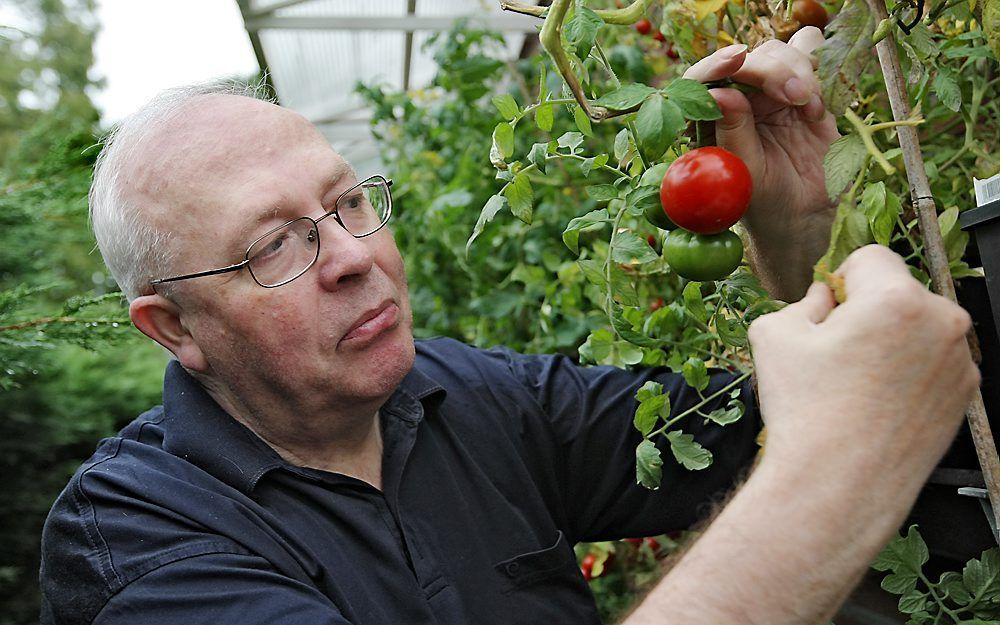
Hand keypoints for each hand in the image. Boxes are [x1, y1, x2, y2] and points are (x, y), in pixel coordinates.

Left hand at [684, 28, 840, 240]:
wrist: (801, 215)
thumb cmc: (762, 200)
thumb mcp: (745, 173)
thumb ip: (733, 133)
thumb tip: (718, 93)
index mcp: (711, 118)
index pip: (703, 77)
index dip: (717, 63)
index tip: (737, 59)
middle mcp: (738, 99)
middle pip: (751, 57)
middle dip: (772, 70)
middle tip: (794, 96)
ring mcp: (771, 93)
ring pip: (782, 51)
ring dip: (798, 70)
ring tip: (809, 108)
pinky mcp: (804, 93)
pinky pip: (812, 61)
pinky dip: (819, 76)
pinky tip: (817, 113)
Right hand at [749, 245, 978, 496]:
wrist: (837, 485)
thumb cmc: (805, 409)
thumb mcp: (774, 334)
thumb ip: (801, 301)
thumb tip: (825, 299)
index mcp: (896, 299)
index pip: (869, 258)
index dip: (840, 280)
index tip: (826, 313)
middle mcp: (941, 322)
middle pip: (899, 292)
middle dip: (869, 311)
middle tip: (837, 354)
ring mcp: (959, 361)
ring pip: (918, 328)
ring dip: (892, 341)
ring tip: (857, 384)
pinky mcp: (964, 395)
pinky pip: (933, 362)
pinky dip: (909, 372)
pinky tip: (878, 403)